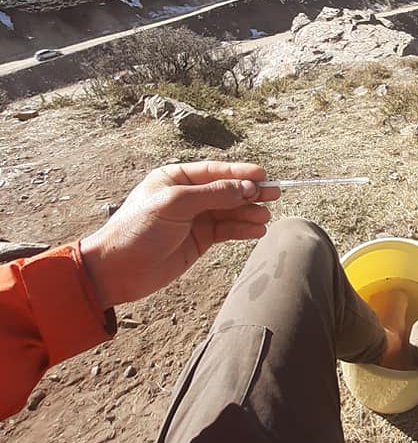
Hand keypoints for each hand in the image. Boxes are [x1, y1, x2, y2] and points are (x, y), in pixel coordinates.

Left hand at [80, 162, 280, 308]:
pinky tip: (257, 230)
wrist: (117, 270)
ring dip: (249, 213)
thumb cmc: (138, 230)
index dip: (240, 172)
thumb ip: (213, 194)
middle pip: (227, 190)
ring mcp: (194, 219)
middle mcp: (187, 196)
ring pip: (230, 211)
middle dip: (250, 192)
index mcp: (176, 178)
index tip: (263, 175)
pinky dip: (242, 229)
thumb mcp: (175, 204)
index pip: (215, 171)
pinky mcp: (199, 241)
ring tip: (265, 217)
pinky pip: (226, 230)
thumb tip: (246, 187)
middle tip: (275, 194)